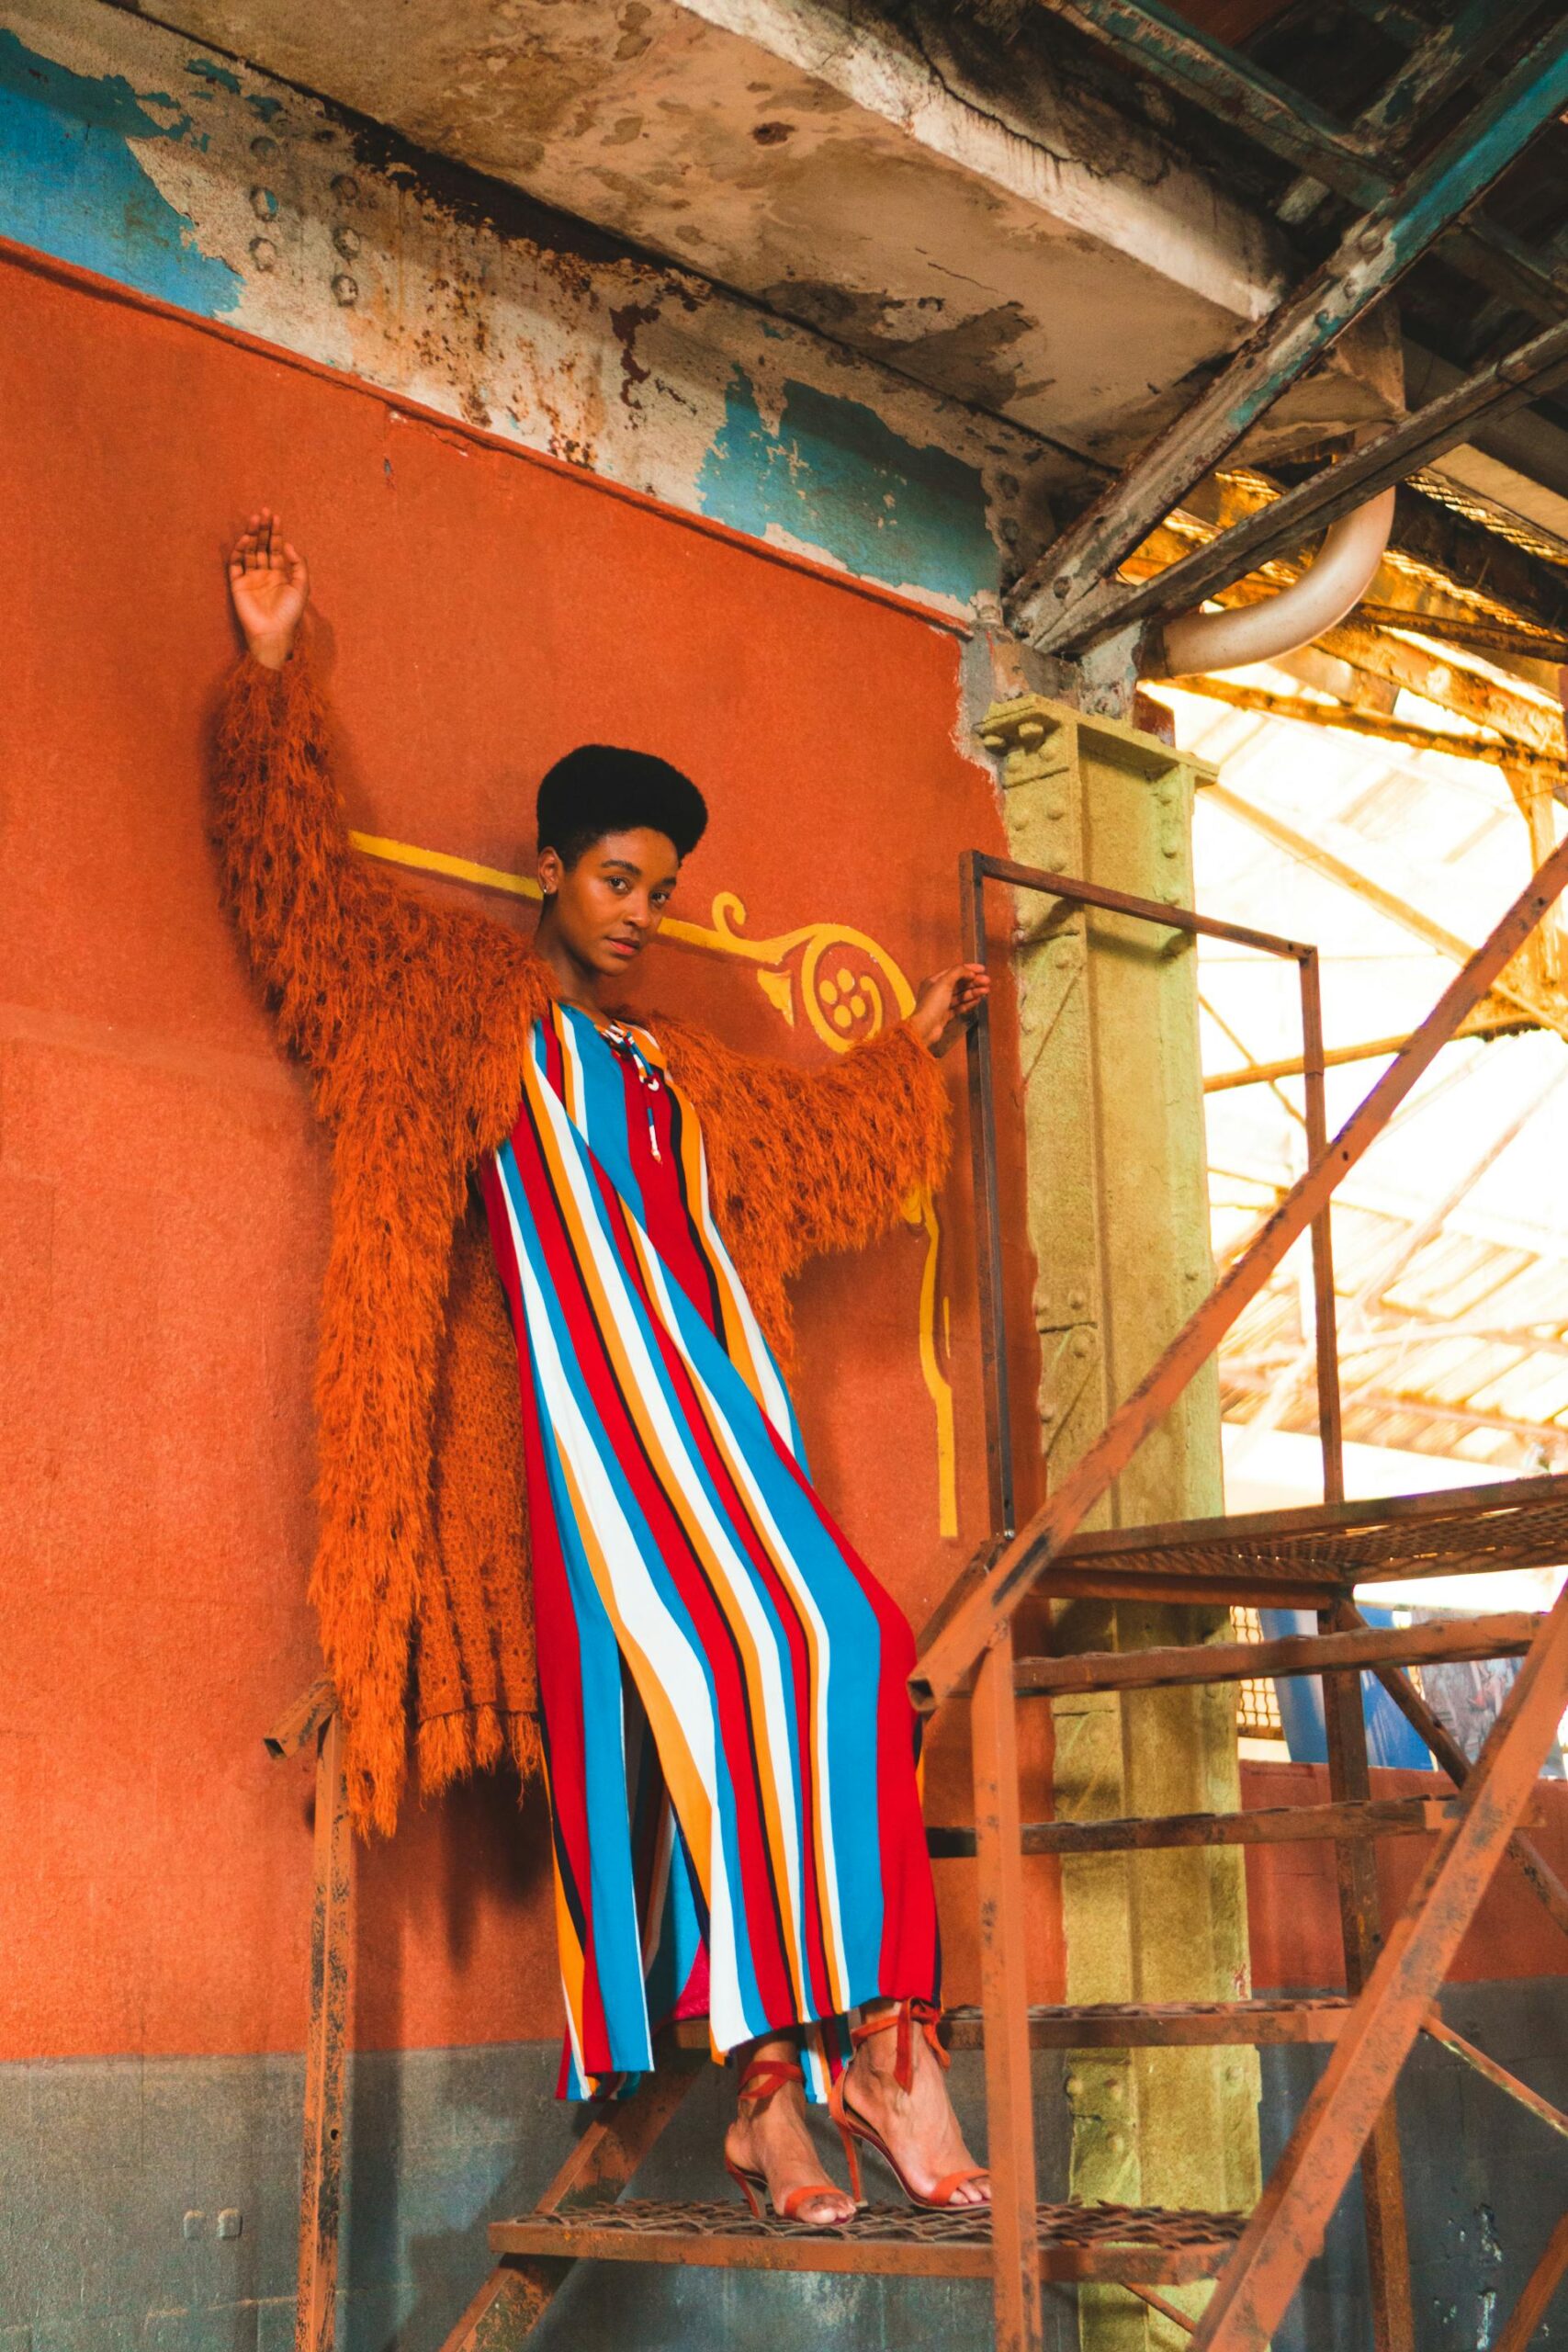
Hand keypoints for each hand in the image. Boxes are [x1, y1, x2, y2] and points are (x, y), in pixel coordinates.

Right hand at [228, 508, 308, 667]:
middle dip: (263, 529)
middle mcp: (264, 573)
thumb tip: (287, 544)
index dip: (276, 532)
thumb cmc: (290, 613)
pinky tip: (246, 540)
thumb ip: (299, 564)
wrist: (274, 632)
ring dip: (251, 535)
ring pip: (249, 551)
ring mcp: (250, 578)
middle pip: (262, 545)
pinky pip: (236, 564)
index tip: (276, 517)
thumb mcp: (302, 586)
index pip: (275, 548)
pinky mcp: (237, 584)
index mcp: (279, 573)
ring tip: (255, 519)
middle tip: (264, 511)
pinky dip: (239, 551)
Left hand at [908, 961, 988, 1052]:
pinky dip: (969, 1003)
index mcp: (934, 981)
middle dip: (974, 982)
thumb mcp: (944, 983)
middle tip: (987, 981)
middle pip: (959, 983)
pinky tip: (978, 1000)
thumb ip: (958, 972)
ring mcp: (942, 1004)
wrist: (925, 1028)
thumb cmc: (931, 1005)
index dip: (969, 969)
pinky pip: (960, 1007)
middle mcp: (937, 991)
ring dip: (974, 992)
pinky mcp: (945, 1015)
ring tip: (986, 991)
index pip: (954, 971)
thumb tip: (969, 971)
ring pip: (961, 995)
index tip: (982, 969)